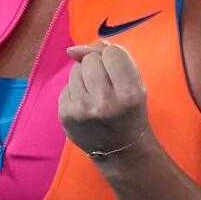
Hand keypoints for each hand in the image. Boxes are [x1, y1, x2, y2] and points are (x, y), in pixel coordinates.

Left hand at [60, 40, 149, 157]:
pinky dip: (76, 90)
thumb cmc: (129, 111)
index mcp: (129, 94)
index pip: (113, 52)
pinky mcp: (65, 114)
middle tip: (107, 85)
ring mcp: (82, 109)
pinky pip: (66, 85)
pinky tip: (86, 104)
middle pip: (91, 59)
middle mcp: (104, 103)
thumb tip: (73, 49)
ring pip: (76, 69)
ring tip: (96, 95)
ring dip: (85, 76)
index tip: (118, 71)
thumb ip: (113, 58)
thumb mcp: (135, 84)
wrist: (120, 150)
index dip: (114, 58)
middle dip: (98, 66)